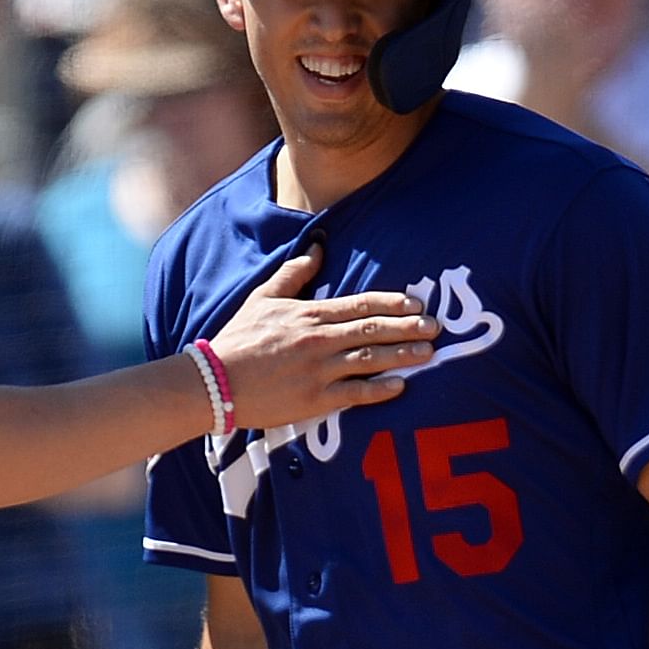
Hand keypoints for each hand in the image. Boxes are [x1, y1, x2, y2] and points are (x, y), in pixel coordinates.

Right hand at [209, 245, 439, 428]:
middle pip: (373, 330)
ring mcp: (318, 371)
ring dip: (403, 355)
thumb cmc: (237, 339)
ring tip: (429, 353)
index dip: (392, 303)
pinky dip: (380, 390)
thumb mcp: (263, 298)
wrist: (213, 382)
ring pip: (370, 360)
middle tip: (436, 327)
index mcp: (308, 314)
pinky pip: (355, 394)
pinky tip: (401, 386)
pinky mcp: (314, 400)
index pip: (360, 304)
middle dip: (408, 327)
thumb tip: (318, 248)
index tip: (417, 303)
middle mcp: (318, 340)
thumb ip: (294, 273)